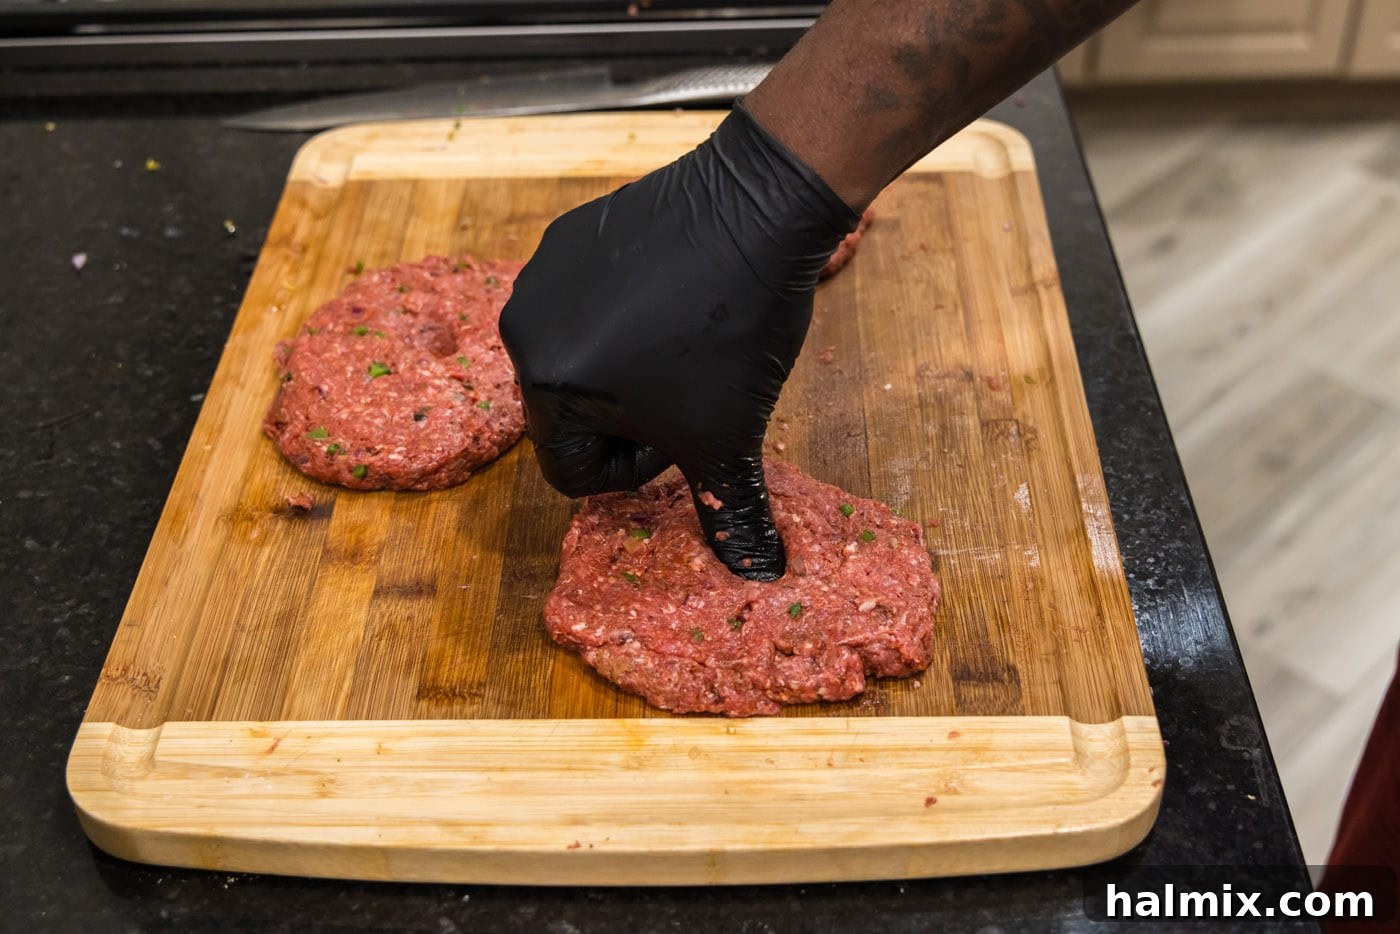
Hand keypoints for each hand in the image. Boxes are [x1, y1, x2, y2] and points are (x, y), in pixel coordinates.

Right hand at [500, 104, 857, 580]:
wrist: (761, 207)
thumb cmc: (735, 330)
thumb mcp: (729, 435)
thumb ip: (727, 508)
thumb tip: (756, 572)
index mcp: (546, 385)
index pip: (571, 472)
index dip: (636, 468)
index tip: (684, 428)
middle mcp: (525, 327)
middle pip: (570, 414)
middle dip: (631, 418)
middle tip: (691, 388)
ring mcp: (544, 272)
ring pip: (581, 359)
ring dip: (629, 368)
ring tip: (687, 340)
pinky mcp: (571, 232)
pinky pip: (589, 302)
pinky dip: (628, 314)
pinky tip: (680, 293)